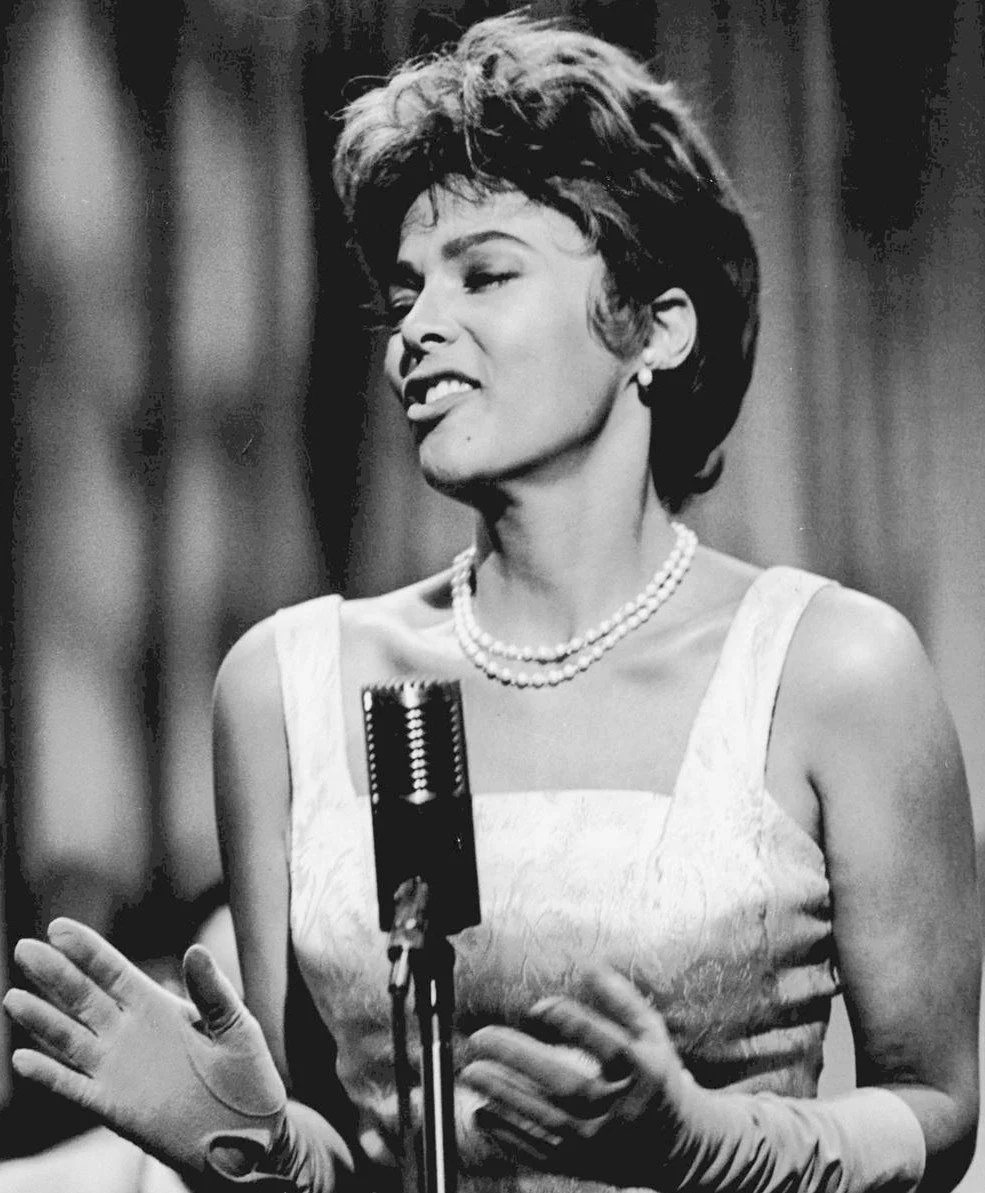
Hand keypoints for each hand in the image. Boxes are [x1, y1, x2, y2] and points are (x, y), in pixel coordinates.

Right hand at [3, 917, 287, 1181]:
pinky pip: (75, 1087)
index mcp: (159, 1007)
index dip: (87, 950)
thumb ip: (213, 992)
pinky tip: (23, 1059)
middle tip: (25, 948)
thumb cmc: (247, 1075)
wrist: (250, 1134)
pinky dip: (49, 1075)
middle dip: (55, 973)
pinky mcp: (114, 1106)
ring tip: (13, 997)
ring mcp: (118, 1068)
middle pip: (84, 997)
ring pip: (71, 1038)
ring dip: (42, 1020)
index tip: (59, 927)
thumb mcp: (236, 1027)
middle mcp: (131, 1033)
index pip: (114, 971)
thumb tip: (195, 949)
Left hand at [460, 964, 702, 1185]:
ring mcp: (603, 1143)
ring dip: (504, 1096)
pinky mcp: (586, 1165)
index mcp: (645, 1073)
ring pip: (547, 1122)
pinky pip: (541, 1153)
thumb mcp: (652, 1034)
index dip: (574, 1024)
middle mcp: (624, 1110)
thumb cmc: (657, 1075)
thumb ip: (623, 999)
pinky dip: (508, 1136)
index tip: (538, 1007)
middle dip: (521, 1060)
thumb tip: (589, 962)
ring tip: (471, 1071)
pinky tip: (480, 1114)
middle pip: (569, 1087)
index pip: (609, 1048)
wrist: (680, 1147)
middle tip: (480, 1037)